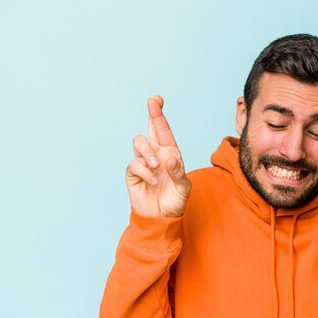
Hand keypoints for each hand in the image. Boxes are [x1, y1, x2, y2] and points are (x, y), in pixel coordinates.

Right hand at [126, 96, 191, 217]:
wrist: (162, 218)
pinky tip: (153, 181)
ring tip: (156, 166)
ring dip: (148, 152)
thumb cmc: (175, 201)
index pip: (164, 131)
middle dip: (152, 115)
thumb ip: (178, 172)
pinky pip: (134, 164)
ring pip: (140, 143)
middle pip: (150, 130)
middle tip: (152, 103)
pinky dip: (144, 171)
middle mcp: (156, 155)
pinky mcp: (133, 174)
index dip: (159, 115)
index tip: (157, 99)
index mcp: (170, 154)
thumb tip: (169, 159)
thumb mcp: (184, 187)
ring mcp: (144, 163)